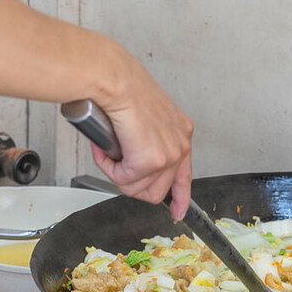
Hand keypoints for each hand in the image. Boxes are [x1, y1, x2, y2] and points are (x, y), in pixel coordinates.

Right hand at [90, 49, 192, 221]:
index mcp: (181, 133)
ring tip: (109, 152)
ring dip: (118, 176)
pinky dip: (108, 167)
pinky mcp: (151, 161)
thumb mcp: (144, 117)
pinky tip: (106, 147)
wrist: (116, 80)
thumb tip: (131, 159)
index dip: (180, 198)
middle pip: (158, 191)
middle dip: (132, 184)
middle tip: (116, 165)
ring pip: (138, 190)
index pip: (185, 176)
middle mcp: (180, 145)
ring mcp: (168, 155)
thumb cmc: (123, 88)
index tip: (177, 212)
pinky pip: (124, 180)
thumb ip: (146, 140)